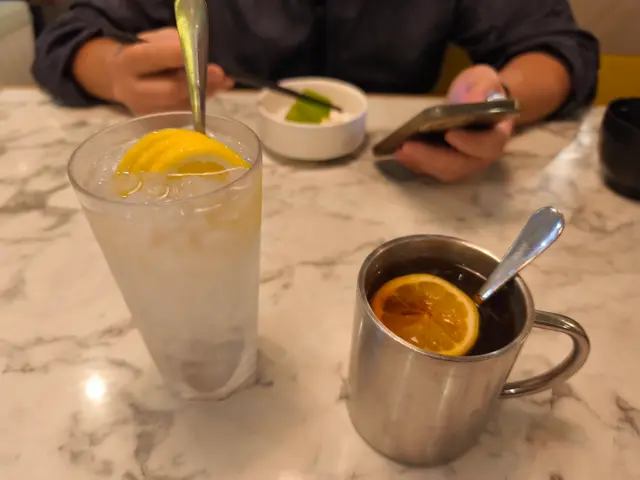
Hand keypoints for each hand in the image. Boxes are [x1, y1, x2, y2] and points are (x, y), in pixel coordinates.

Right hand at [107, 28, 233, 114]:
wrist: (120, 77)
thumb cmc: (143, 53)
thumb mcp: (153, 40)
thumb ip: (173, 45)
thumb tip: (200, 57)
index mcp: (129, 61)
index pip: (152, 58)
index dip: (176, 56)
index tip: (199, 54)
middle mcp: (133, 90)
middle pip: (169, 91)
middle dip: (197, 83)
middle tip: (221, 74)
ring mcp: (145, 110)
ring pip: (181, 105)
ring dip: (206, 93)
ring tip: (225, 81)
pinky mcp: (157, 122)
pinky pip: (183, 112)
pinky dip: (202, 101)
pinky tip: (215, 90)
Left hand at [394, 65, 513, 181]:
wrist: (474, 100)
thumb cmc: (481, 90)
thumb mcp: (484, 80)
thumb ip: (481, 88)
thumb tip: (472, 102)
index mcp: (496, 135)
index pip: (488, 146)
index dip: (470, 144)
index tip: (450, 134)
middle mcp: (482, 156)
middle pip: (460, 165)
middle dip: (432, 158)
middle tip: (408, 147)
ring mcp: (464, 163)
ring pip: (444, 171)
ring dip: (419, 163)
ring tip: (399, 150)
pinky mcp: (447, 165)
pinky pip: (431, 170)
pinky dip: (414, 163)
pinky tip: (398, 152)